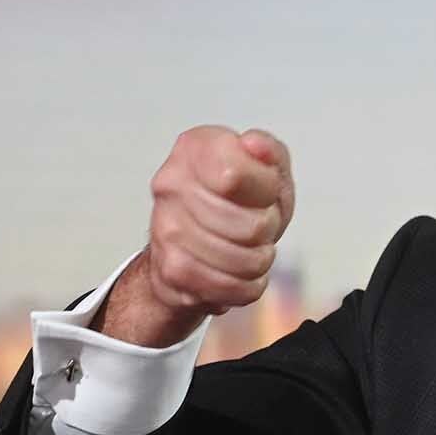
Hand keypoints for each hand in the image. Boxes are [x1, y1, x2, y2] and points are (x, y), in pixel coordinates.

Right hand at [96, 125, 295, 346]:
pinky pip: (232, 288)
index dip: (266, 191)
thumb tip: (255, 145)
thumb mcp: (265, 168)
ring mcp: (166, 229)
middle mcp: (171, 185)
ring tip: (248, 248)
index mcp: (195, 148)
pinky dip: (246, 286)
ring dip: (259, 260)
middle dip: (267, 230)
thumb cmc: (233, 202)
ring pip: (246, 262)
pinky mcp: (172, 270)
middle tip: (258, 224)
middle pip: (251, 226)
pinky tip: (238, 272)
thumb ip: (269, 152)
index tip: (262, 192)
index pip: (237, 176)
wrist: (189, 242)